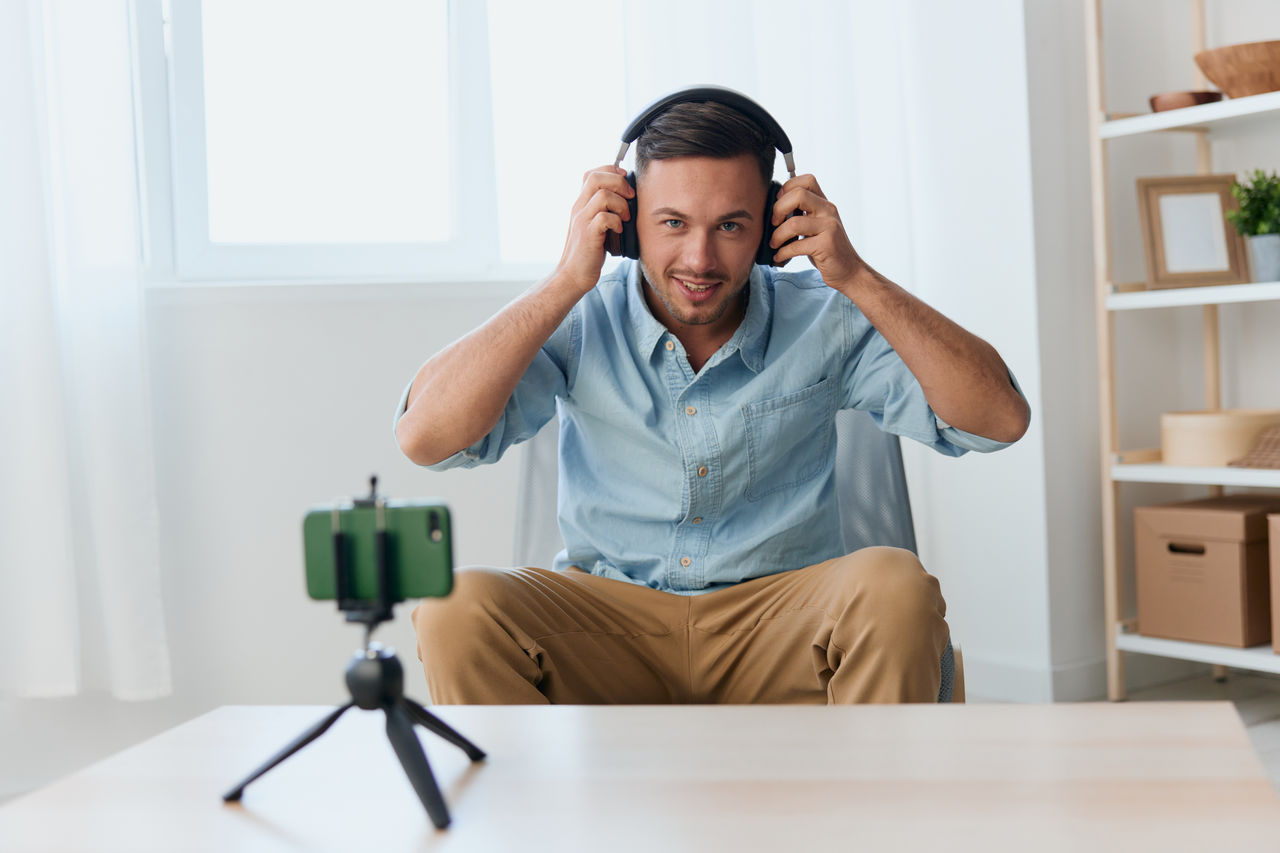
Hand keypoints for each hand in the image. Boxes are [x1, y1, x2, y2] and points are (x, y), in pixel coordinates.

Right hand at [553, 165, 633, 292]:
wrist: (572, 275)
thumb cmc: (588, 253)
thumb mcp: (594, 227)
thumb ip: (604, 212)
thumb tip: (627, 200)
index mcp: (581, 204)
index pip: (592, 174)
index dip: (611, 171)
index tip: (626, 181)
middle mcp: (579, 208)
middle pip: (597, 178)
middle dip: (619, 183)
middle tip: (630, 197)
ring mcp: (582, 221)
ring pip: (603, 195)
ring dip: (621, 204)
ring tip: (625, 217)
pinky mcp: (588, 235)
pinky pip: (605, 217)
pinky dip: (617, 221)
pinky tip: (619, 231)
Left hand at [769, 174, 864, 288]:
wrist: (849, 271)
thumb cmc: (827, 249)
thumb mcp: (816, 226)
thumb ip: (802, 214)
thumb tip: (773, 210)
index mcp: (824, 204)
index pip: (806, 180)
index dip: (787, 188)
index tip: (778, 204)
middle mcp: (828, 211)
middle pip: (798, 194)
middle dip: (778, 208)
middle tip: (774, 223)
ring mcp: (829, 227)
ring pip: (794, 222)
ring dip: (777, 235)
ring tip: (774, 244)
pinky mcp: (826, 245)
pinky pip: (796, 245)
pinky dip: (783, 252)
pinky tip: (779, 257)